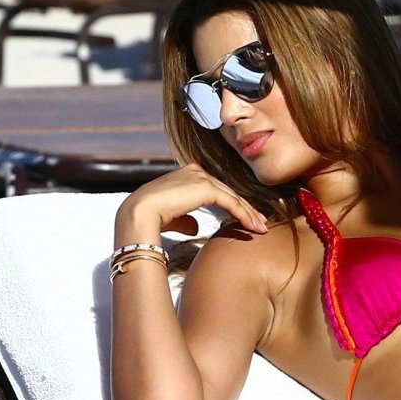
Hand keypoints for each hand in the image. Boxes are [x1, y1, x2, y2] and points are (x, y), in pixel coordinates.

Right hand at [116, 164, 267, 243]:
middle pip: (227, 191)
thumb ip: (186, 219)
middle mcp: (195, 171)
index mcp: (187, 174)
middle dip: (245, 208)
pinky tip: (253, 227)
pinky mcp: (206, 187)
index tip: (246, 218)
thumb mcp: (173, 217)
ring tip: (260, 228)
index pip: (216, 189)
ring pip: (232, 197)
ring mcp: (201, 177)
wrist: (140, 213)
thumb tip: (196, 228)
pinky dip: (244, 215)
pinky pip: (231, 202)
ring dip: (249, 213)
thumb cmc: (150, 217)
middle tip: (260, 223)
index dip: (232, 204)